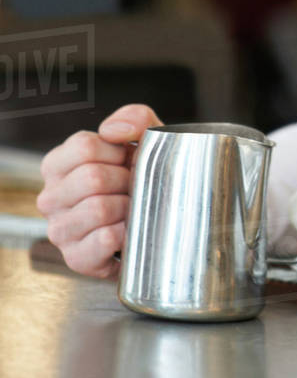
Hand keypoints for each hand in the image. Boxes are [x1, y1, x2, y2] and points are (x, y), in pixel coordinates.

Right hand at [36, 104, 162, 278]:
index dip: (118, 153)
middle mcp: (51, 198)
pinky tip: (129, 230)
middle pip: (91, 178)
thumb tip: (112, 130)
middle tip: (134, 188)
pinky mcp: (76, 258)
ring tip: (132, 208)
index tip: (128, 161)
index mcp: (59, 164)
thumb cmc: (147, 176)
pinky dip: (127, 233)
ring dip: (128, 207)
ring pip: (97, 209)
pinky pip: (105, 239)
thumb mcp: (147, 138)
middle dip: (126, 181)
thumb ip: (134, 119)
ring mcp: (60, 230)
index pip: (84, 147)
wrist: (165, 218)